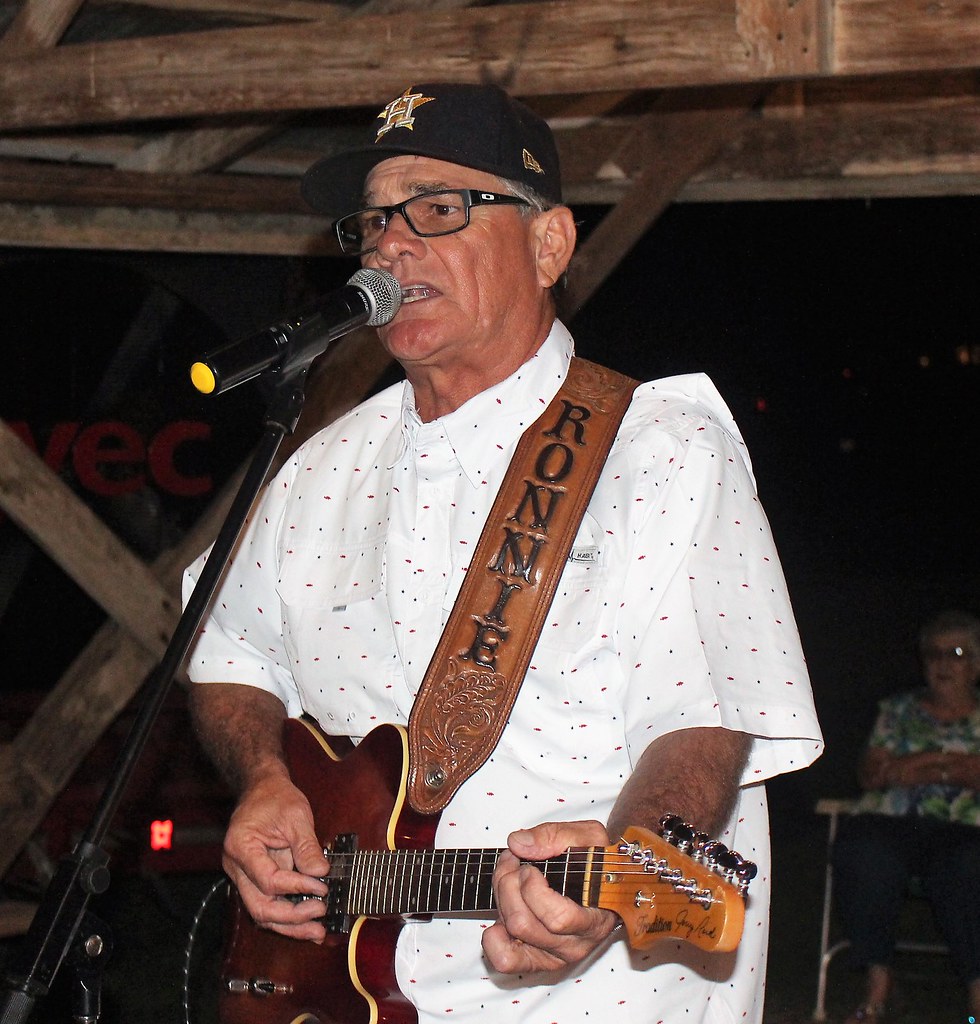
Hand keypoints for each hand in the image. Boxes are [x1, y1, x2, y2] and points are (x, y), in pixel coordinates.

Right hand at [222, 772, 330, 941]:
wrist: (262, 789)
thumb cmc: (275, 797)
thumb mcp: (296, 815)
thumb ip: (306, 846)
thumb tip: (320, 872)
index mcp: (241, 846)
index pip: (268, 880)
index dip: (296, 886)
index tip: (322, 886)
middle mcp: (236, 867)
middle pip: (260, 906)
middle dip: (292, 916)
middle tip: (320, 914)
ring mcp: (243, 876)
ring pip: (262, 912)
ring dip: (290, 925)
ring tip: (317, 931)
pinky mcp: (255, 880)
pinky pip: (270, 903)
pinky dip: (289, 916)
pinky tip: (309, 925)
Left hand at [482, 820, 620, 973]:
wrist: (596, 881)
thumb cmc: (593, 861)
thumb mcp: (586, 836)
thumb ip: (554, 836)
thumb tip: (518, 844)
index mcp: (595, 919)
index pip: (558, 919)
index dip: (533, 890)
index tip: (530, 868)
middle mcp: (575, 945)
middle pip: (524, 924)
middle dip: (509, 883)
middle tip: (515, 861)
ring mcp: (554, 956)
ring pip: (512, 934)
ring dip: (502, 897)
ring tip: (510, 876)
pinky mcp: (535, 961)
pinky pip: (505, 960)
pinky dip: (494, 933)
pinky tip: (505, 908)